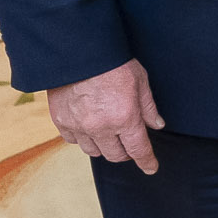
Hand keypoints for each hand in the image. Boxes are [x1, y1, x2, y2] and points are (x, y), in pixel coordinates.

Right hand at [49, 59, 163, 173]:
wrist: (78, 50)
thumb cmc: (113, 62)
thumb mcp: (140, 81)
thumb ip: (148, 107)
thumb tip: (157, 125)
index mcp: (124, 118)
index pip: (138, 149)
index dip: (147, 161)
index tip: (150, 167)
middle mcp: (101, 127)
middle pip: (116, 155)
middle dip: (126, 153)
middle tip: (129, 144)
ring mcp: (78, 126)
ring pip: (94, 151)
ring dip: (104, 147)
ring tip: (109, 135)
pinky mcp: (61, 120)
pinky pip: (73, 140)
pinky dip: (82, 138)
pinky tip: (88, 128)